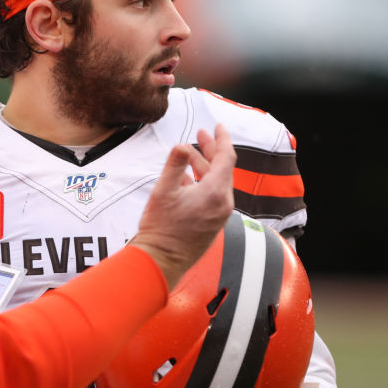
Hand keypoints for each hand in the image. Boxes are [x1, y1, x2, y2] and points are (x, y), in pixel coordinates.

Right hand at [129, 125, 235, 288]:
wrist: (162, 260)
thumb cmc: (161, 228)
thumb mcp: (162, 191)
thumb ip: (174, 165)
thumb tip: (182, 146)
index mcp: (215, 192)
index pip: (226, 158)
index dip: (222, 139)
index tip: (217, 126)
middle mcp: (223, 203)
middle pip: (223, 169)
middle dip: (212, 150)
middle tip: (201, 135)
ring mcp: (219, 214)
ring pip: (217, 182)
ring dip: (205, 166)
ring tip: (190, 155)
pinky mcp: (213, 223)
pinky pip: (213, 196)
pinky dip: (203, 182)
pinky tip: (188, 179)